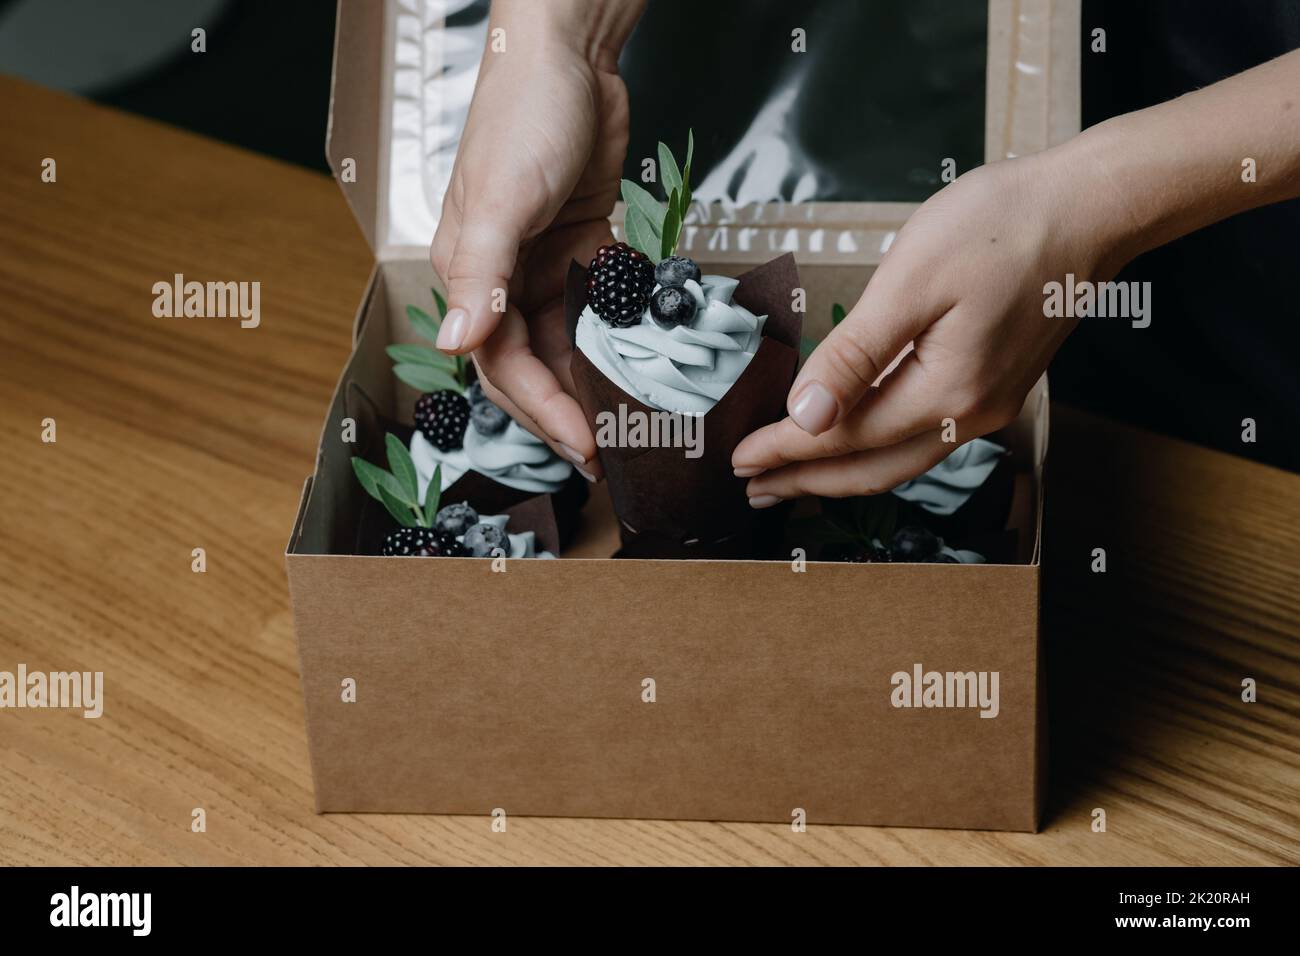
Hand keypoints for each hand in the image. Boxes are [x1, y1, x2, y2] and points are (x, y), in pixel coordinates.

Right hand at [430, 2, 643, 476]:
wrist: (573, 57)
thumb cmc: (524, 116)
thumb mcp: (500, 199)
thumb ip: (480, 276)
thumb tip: (456, 343)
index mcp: (469, 271)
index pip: (500, 364)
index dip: (540, 410)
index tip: (583, 445)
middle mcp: (504, 277)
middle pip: (533, 365)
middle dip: (567, 412)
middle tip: (609, 452)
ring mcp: (546, 264)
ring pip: (568, 344)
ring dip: (594, 383)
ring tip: (630, 421)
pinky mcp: (586, 249)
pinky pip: (601, 310)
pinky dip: (617, 338)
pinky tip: (645, 365)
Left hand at [733, 146, 1123, 503]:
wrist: (1090, 207)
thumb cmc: (1001, 227)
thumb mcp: (910, 284)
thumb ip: (853, 357)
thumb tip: (806, 418)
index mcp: (946, 393)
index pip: (843, 438)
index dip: (785, 450)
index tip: (738, 459)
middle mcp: (970, 415)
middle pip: (871, 469)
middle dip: (806, 481)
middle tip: (753, 489)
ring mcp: (987, 405)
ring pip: (898, 460)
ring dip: (839, 471)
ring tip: (791, 478)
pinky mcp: (994, 386)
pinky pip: (922, 437)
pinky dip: (875, 447)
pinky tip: (852, 440)